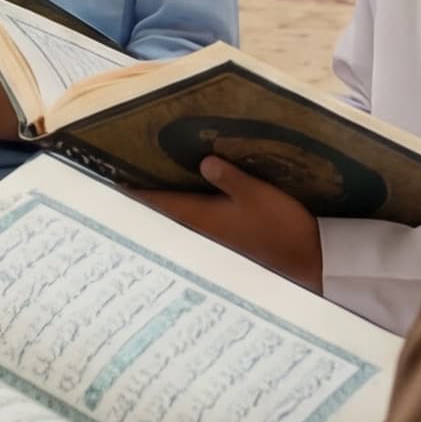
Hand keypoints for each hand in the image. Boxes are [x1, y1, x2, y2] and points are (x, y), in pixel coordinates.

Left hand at [134, 158, 326, 289]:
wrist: (308, 261)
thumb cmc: (282, 227)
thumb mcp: (258, 194)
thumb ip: (229, 177)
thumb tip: (202, 161)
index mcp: (201, 217)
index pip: (157, 202)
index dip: (134, 190)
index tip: (112, 176)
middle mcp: (201, 229)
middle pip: (165, 208)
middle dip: (148, 190)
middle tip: (131, 168)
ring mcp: (213, 236)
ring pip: (181, 214)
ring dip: (169, 198)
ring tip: (156, 174)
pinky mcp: (227, 239)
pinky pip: (199, 218)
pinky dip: (189, 204)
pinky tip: (193, 191)